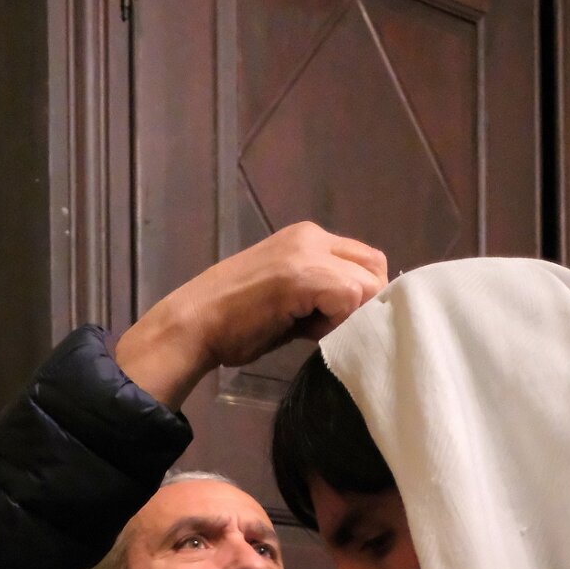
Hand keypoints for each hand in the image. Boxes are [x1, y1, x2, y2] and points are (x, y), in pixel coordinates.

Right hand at [115, 223, 386, 409]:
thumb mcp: (288, 300)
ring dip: (352, 314)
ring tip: (316, 329)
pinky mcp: (304, 274)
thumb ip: (323, 296)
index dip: (361, 297)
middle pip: (375, 268)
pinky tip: (309, 331)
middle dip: (363, 305)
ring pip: (368, 283)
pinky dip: (339, 321)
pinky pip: (351, 297)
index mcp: (308, 238)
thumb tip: (357, 314)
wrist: (194, 324)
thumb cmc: (234, 322)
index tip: (330, 322)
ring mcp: (308, 252)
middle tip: (329, 327)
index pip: (364, 262)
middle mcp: (312, 236)